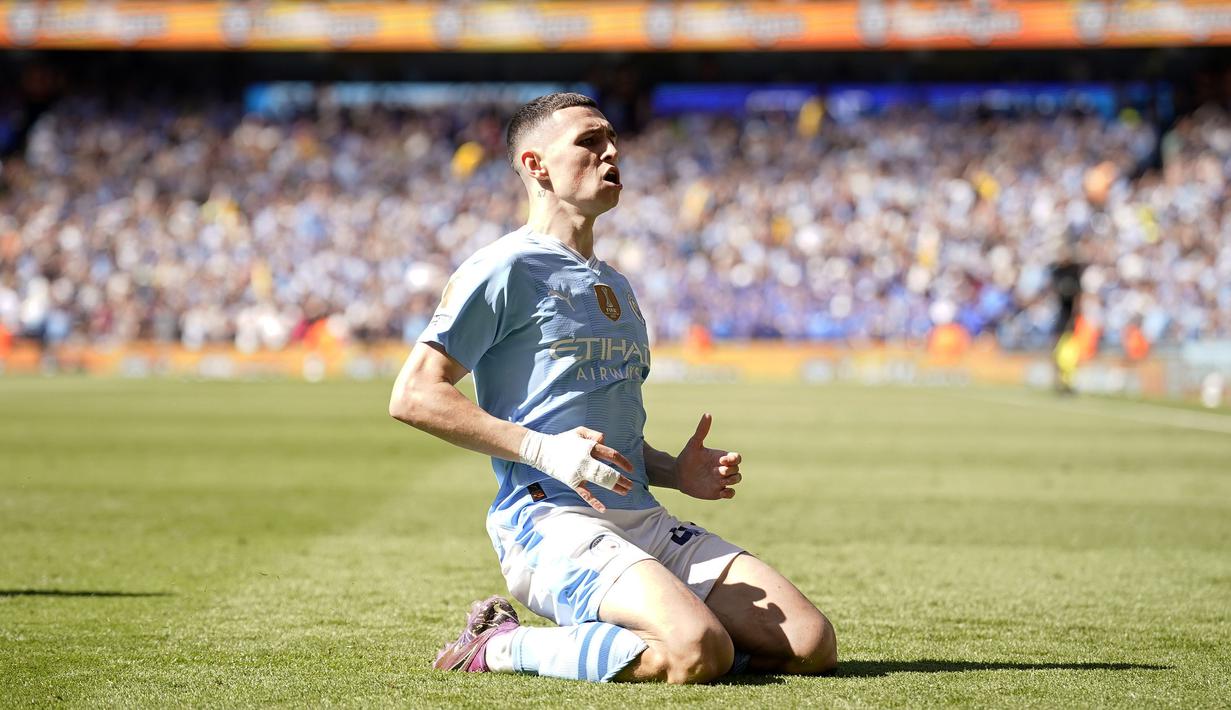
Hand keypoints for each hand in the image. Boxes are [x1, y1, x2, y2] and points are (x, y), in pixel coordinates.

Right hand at [519, 427, 633, 512]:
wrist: (541, 451)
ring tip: (625, 491)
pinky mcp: (572, 482)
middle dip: (621, 479)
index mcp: (589, 447)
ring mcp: (578, 472)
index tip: (631, 469)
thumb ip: (594, 435)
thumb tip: (605, 441)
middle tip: (631, 485)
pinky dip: (594, 502)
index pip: (611, 455)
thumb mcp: (579, 431)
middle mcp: (585, 460)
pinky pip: (585, 494)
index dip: (623, 462)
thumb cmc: (562, 440)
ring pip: (600, 482)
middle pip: (608, 471)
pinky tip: (604, 508)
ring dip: (614, 487)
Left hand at [674, 413, 741, 500]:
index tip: (723, 459)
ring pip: (736, 480)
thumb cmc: (687, 458)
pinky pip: (731, 494)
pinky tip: (721, 491)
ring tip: (718, 479)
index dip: (734, 459)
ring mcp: (722, 480)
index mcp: (721, 457)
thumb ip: (702, 430)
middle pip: (737, 470)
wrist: (678, 475)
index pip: (737, 458)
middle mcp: (724, 468)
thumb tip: (707, 414)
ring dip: (731, 480)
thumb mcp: (694, 444)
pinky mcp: (718, 491)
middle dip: (730, 471)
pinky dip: (729, 493)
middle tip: (716, 471)